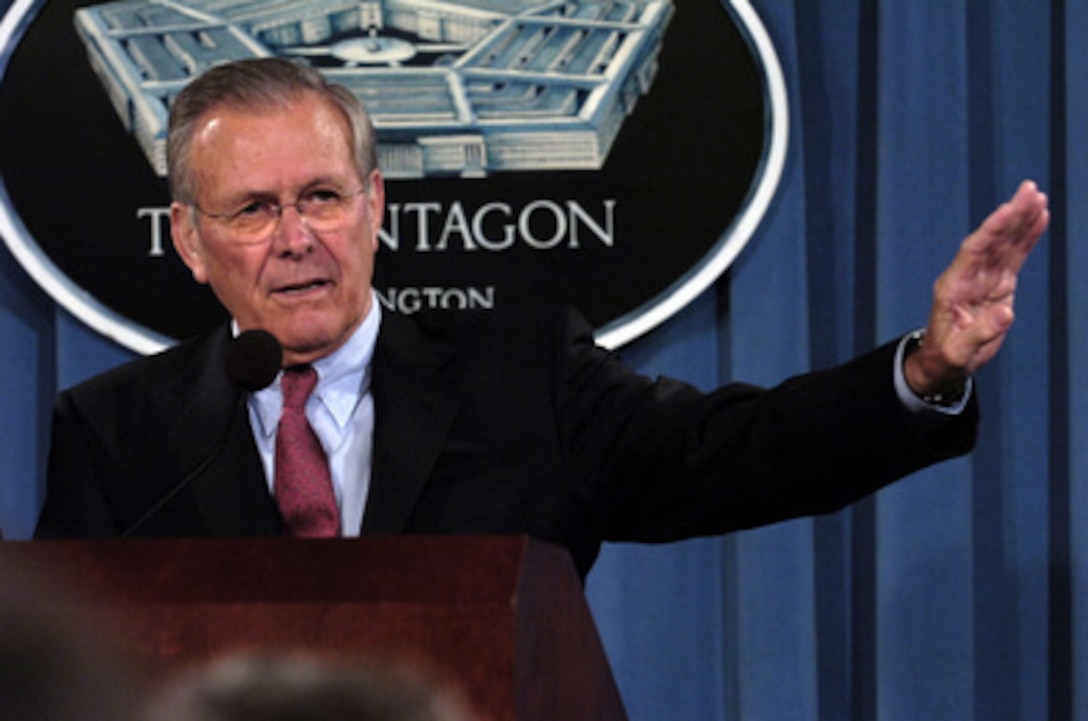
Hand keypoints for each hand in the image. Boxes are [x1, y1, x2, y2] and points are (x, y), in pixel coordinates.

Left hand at [904, 180, 1049, 397]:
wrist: (945, 361)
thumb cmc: (947, 357)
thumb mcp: (958, 352)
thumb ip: (979, 333)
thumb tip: (1007, 312)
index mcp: (953, 287)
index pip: (973, 251)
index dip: (991, 230)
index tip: (1008, 209)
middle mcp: (968, 276)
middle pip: (991, 240)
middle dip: (1011, 215)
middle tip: (1029, 189)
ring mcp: (984, 278)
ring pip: (1005, 243)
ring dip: (1021, 220)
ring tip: (1038, 196)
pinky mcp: (998, 283)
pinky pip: (1015, 256)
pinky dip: (1027, 237)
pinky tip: (1040, 218)